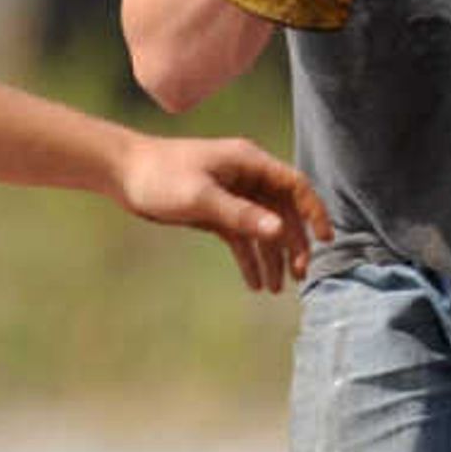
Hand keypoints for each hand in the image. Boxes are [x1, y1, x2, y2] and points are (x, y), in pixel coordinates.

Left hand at [120, 135, 332, 292]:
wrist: (123, 174)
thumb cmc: (160, 176)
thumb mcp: (200, 197)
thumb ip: (240, 214)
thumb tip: (279, 230)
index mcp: (249, 162)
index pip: (294, 186)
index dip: (314, 212)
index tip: (326, 240)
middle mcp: (247, 177)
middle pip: (283, 212)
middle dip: (293, 244)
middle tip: (299, 275)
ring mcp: (233, 195)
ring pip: (263, 228)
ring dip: (272, 257)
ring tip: (277, 289)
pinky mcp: (216, 211)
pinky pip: (241, 237)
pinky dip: (249, 258)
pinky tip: (255, 283)